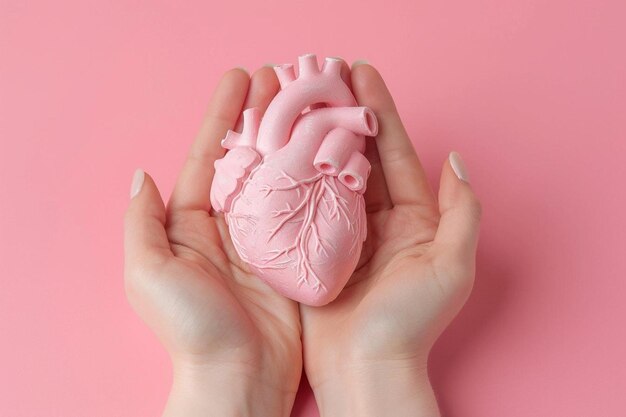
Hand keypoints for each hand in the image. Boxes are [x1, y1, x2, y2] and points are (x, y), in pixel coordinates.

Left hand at [124, 67, 301, 416]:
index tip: (240, 79)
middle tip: (280, 79)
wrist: (238, 378)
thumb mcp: (148, 274)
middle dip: (261, 116)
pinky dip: (317, 176)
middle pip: (247, 157)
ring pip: (280, 175)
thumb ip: (142, 223)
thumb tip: (142, 174)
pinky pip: (307, 206)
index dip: (222, 115)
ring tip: (309, 101)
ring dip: (291, 137)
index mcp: (192, 224)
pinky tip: (330, 148)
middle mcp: (229, 224)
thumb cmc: (192, 330)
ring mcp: (265, 237)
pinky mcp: (295, 253)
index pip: (208, 156)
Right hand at [300, 62, 481, 415]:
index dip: (380, 112)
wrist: (365, 369)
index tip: (362, 74)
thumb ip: (461, 212)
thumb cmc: (411, 324)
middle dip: (343, 114)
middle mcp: (377, 219)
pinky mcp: (312, 245)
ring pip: (327, 172)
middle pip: (359, 155)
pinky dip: (292, 172)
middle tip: (325, 74)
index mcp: (412, 218)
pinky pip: (303, 201)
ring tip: (299, 98)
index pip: (395, 153)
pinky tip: (278, 144)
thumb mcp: (452, 267)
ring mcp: (342, 230)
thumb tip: (457, 161)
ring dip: (315, 135)